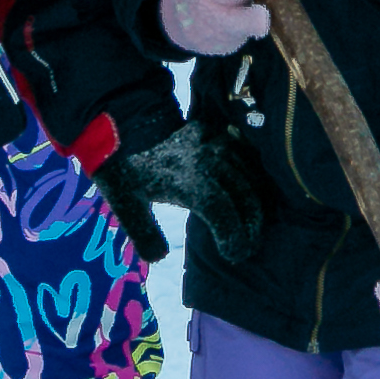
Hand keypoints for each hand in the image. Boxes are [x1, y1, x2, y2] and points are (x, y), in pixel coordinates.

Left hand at [113, 120, 263, 263]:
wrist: (123, 119)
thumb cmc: (124, 165)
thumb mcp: (126, 203)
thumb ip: (144, 234)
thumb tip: (159, 258)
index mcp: (187, 183)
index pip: (223, 215)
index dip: (234, 238)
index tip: (234, 254)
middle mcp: (208, 163)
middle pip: (245, 196)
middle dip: (252, 225)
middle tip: (249, 246)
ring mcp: (216, 144)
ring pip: (250, 176)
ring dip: (256, 203)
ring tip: (253, 225)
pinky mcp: (218, 133)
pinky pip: (245, 156)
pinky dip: (253, 178)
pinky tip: (252, 193)